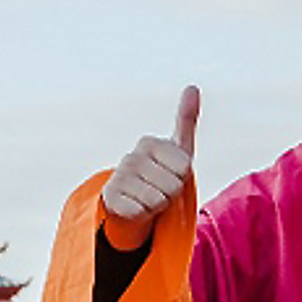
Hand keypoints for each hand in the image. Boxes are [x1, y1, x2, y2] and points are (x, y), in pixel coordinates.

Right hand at [101, 85, 200, 226]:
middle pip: (173, 186)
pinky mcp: (109, 199)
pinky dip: (143, 215)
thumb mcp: (179, 149)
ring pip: (157, 200)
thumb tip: (192, 86)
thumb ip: (186, 119)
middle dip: (172, 194)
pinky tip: (136, 208)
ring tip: (149, 198)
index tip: (172, 174)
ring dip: (158, 206)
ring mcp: (118, 177)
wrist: (135, 201)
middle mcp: (131, 157)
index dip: (184, 178)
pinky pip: (140, 212)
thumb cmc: (162, 174)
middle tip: (160, 190)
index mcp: (149, 143)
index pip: (184, 168)